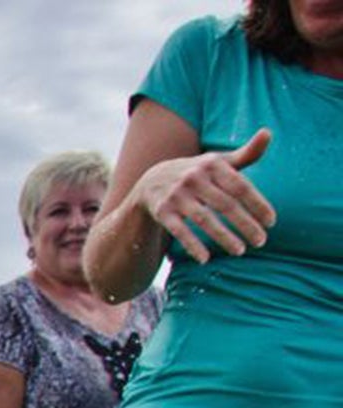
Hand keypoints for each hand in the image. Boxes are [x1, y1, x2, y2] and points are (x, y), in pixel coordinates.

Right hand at [135, 129, 275, 263]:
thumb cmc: (197, 174)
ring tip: (240, 251)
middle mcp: (194, 178)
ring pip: (204, 219)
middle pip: (225, 204)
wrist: (152, 181)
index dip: (257, 204)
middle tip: (261, 241)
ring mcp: (176, 195)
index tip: (271, 222)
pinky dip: (192, 245)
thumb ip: (246, 153)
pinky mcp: (162, 211)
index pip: (241, 187)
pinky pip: (179, 231)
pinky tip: (205, 259)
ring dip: (223, 237)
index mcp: (212, 164)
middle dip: (245, 224)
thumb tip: (268, 132)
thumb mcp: (218, 162)